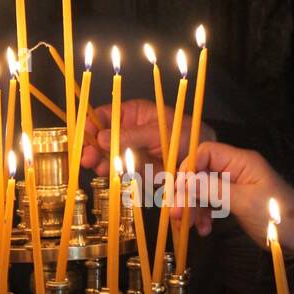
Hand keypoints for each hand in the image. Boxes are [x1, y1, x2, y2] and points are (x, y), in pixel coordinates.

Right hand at [80, 99, 215, 177]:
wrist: (209, 163)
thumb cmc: (191, 136)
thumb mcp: (161, 132)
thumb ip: (131, 136)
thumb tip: (102, 137)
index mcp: (135, 114)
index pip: (106, 115)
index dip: (91, 125)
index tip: (83, 137)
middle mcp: (132, 132)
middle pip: (105, 140)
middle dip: (95, 149)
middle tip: (89, 159)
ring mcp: (135, 153)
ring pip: (111, 159)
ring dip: (104, 165)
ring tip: (100, 169)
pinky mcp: (141, 172)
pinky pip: (125, 175)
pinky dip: (119, 179)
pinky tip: (113, 177)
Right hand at [174, 141, 293, 253]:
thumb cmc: (278, 216)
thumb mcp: (245, 202)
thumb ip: (214, 189)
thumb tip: (184, 180)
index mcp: (241, 161)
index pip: (205, 152)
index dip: (187, 168)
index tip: (177, 189)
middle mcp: (235, 168)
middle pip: (199, 171)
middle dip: (186, 192)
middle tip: (176, 213)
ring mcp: (233, 185)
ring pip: (201, 188)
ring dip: (193, 206)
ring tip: (189, 226)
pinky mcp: (232, 200)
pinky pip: (209, 201)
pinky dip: (203, 214)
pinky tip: (204, 229)